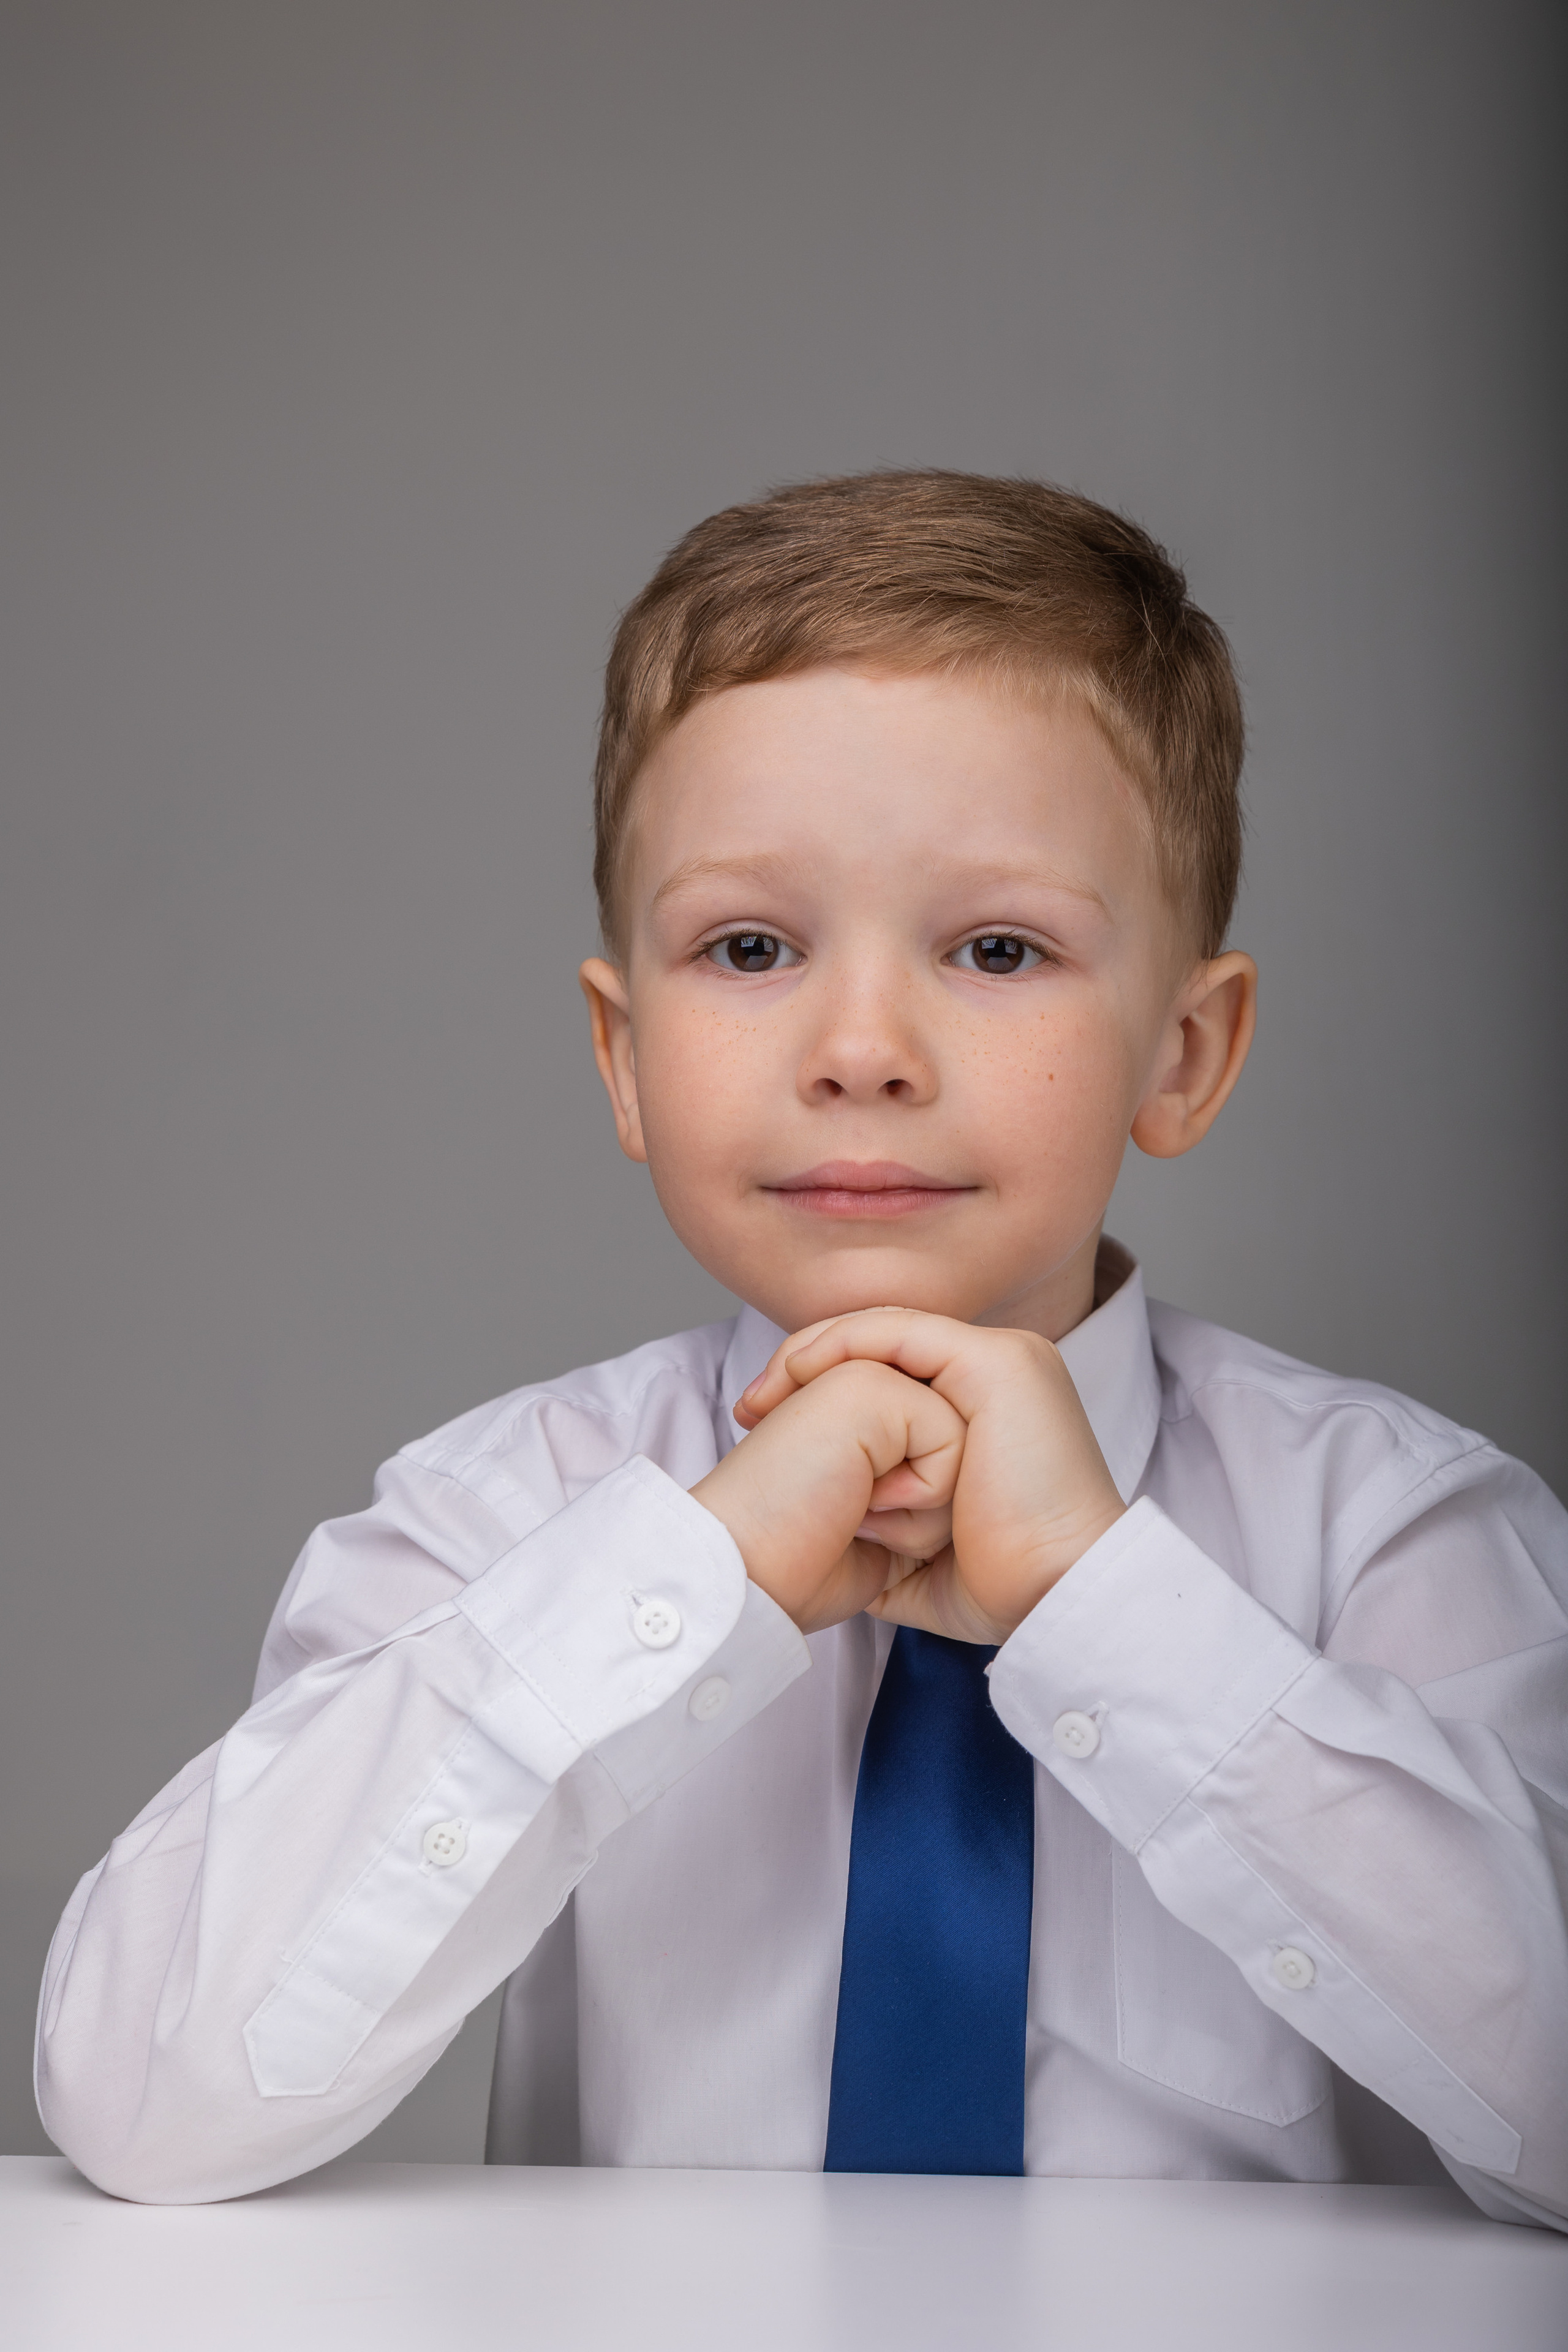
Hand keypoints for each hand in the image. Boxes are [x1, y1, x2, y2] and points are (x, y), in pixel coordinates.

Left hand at [734, 1310, 1125, 1642]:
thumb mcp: (926, 1562)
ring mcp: (1003, 1360)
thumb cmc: (1007, 1587)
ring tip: (762, 1394)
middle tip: (748, 1408)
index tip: (760, 1427)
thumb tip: (846, 1557)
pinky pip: (900, 1333)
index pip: (891, 1372)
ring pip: (886, 1331)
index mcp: (987, 1410)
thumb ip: (889, 1547)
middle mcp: (998, 1373)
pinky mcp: (996, 1362)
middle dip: (805, 1367)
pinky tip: (799, 1375)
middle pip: (882, 1345)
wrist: (1054, 1596)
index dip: (819, 1387)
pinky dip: (843, 1345)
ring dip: (814, 1353)